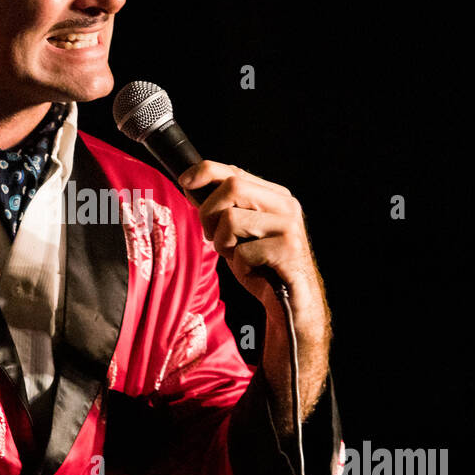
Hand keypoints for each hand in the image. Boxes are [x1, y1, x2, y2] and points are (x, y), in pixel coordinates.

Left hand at [177, 161, 325, 321]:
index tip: (184, 181)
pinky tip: (254, 270)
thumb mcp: (237, 233)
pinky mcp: (288, 249)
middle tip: (212, 237)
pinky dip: (240, 265)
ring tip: (238, 256)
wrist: (290, 303)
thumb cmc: (261, 267)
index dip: (205, 172)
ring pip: (232, 218)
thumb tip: (191, 185)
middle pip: (232, 186)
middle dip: (209, 212)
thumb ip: (221, 209)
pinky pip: (243, 251)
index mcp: (274, 196)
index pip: (235, 171)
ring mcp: (289, 225)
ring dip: (224, 243)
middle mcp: (285, 205)